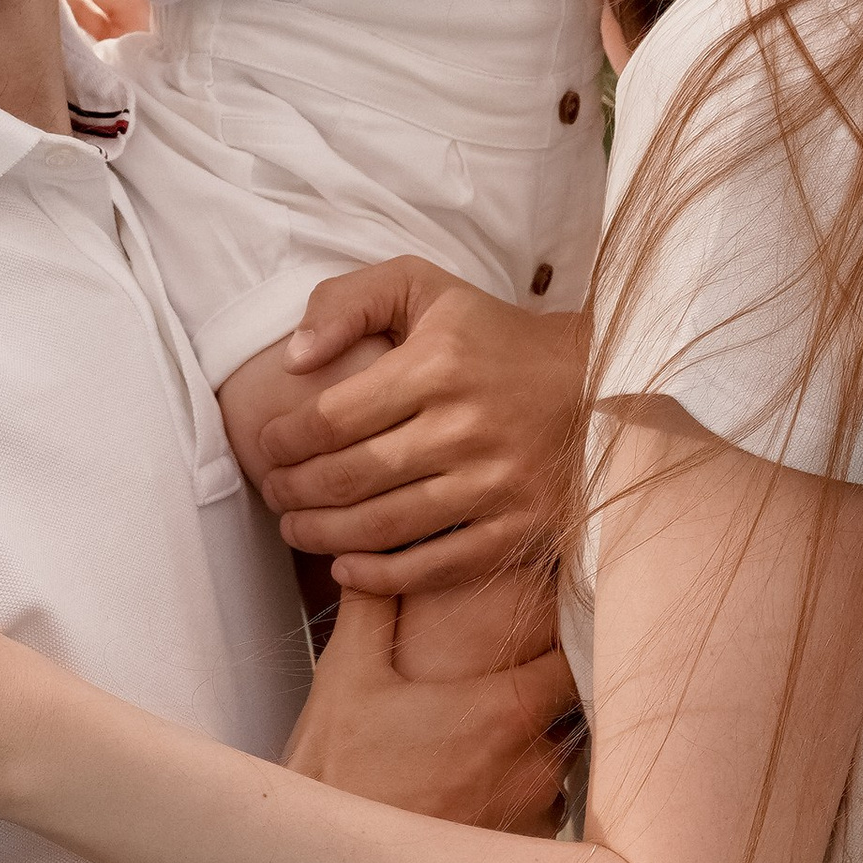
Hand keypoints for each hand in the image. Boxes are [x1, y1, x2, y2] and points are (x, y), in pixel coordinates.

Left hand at [258, 258, 588, 593]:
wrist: (595, 381)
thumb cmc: (490, 335)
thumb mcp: (422, 286)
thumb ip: (347, 302)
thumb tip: (293, 357)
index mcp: (438, 364)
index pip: (332, 417)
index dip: (284, 442)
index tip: (267, 449)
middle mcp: (467, 426)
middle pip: (351, 478)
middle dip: (294, 493)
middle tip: (274, 494)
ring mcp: (499, 482)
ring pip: (385, 527)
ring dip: (322, 535)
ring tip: (296, 528)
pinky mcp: (523, 525)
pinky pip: (438, 567)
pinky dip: (382, 575)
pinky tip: (345, 566)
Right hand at [284, 588, 574, 837]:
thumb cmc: (339, 775)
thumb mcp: (347, 677)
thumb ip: (372, 607)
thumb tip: (371, 555)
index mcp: (504, 713)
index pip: (575, 657)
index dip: (566, 636)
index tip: (547, 627)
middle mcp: (535, 766)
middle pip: (573, 710)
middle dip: (545, 694)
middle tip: (506, 681)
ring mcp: (534, 814)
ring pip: (560, 762)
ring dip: (534, 747)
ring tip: (484, 739)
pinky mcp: (522, 852)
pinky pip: (545, 810)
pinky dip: (522, 793)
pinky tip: (477, 786)